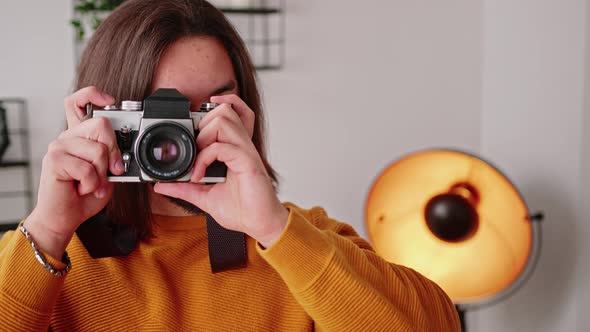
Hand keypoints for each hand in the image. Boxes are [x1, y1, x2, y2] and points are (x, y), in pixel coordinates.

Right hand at [25, 87, 124, 257]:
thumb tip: (127, 147)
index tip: (111, 101)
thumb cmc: (87, 194)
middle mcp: (69, 136)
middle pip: (101, 124)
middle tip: (112, 171)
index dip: (94, 94)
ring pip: (98, 150)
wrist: (66, 216)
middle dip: (114, 152)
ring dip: (101, 174)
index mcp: (80, 135)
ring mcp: (59, 146)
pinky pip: (87, 168)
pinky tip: (82, 189)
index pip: (78, 100)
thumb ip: (114, 156)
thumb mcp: (108, 172)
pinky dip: (91, 184)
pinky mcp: (54, 160)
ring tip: (91, 184)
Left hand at [154, 94, 288, 247]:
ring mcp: (245, 152)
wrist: (260, 225)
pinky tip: (199, 175)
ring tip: (197, 158)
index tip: (189, 131)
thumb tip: (161, 185)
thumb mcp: (204, 197)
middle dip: (202, 124)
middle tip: (194, 149)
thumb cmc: (242, 210)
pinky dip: (204, 158)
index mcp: (234, 149)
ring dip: (203, 136)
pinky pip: (222, 146)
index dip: (207, 113)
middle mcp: (241, 146)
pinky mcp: (248, 162)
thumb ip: (184, 188)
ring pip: (224, 119)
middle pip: (223, 110)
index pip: (227, 113)